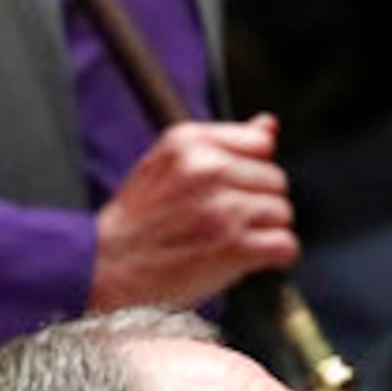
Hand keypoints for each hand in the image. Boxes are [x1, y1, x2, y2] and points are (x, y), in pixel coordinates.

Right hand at [91, 116, 297, 313]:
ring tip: (229, 241)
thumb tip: (270, 125)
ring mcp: (222, 208)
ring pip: (283, 213)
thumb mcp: (169, 165)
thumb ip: (223, 144)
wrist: (106, 265)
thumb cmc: (140, 220)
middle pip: (276, 180)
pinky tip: (247, 259)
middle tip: (225, 223)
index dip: (251, 172)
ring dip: (265, 232)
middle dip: (259, 204)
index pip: (261, 144)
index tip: (230, 191)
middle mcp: (207, 169)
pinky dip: (275, 257)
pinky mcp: (233, 246)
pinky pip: (286, 245)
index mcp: (189, 142)